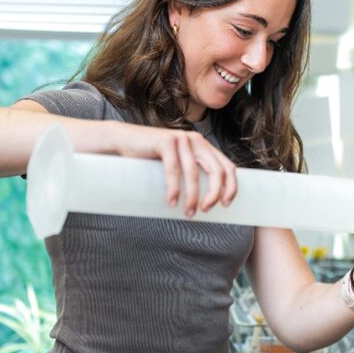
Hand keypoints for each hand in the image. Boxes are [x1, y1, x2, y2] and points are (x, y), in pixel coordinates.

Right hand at [112, 123, 236, 216]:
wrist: (122, 142)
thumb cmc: (150, 159)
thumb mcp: (177, 165)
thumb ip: (190, 173)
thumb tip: (205, 202)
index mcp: (203, 147)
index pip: (227, 166)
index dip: (231, 187)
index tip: (226, 205)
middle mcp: (196, 140)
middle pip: (216, 170)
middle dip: (214, 194)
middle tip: (205, 210)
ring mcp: (181, 139)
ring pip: (193, 173)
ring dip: (193, 196)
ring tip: (189, 213)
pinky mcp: (165, 141)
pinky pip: (173, 169)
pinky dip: (174, 188)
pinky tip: (172, 202)